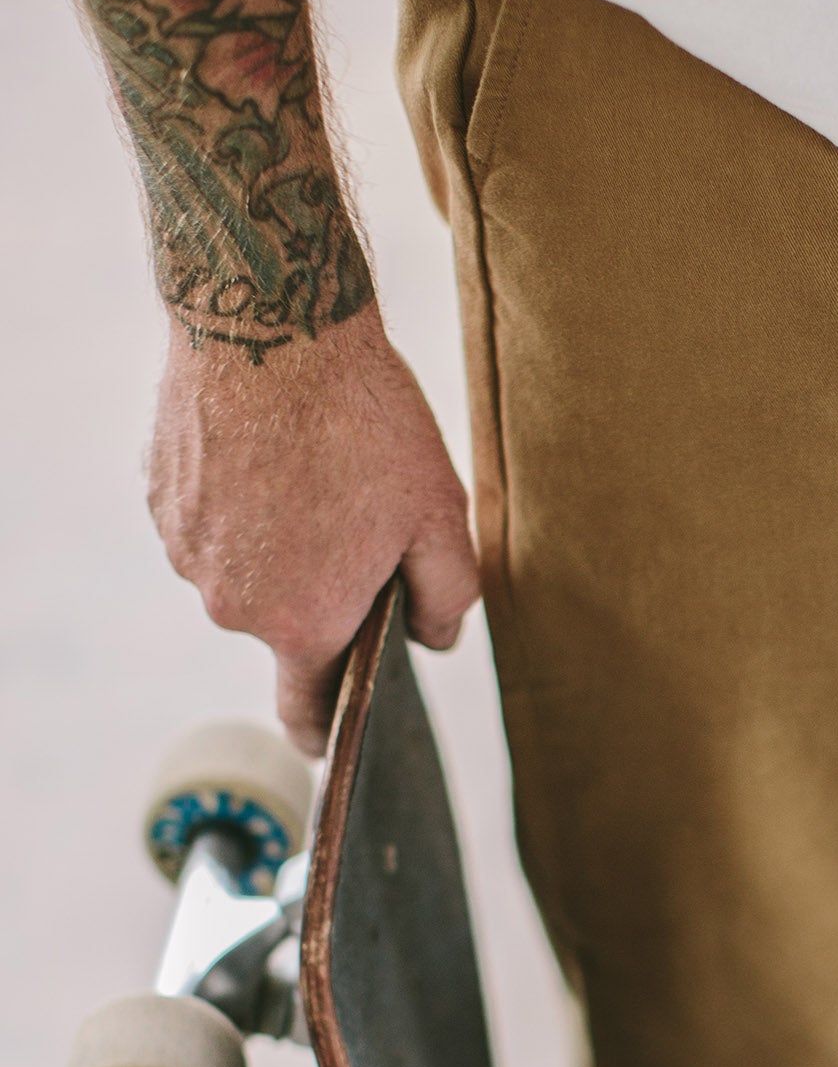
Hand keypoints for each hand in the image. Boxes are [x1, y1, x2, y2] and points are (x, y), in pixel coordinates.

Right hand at [148, 310, 480, 754]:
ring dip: (282, 541)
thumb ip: (447, 597)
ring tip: (319, 473)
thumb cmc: (366, 424)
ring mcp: (185, 551)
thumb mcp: (439, 516)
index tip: (331, 741)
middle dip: (325, 590)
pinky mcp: (161, 499)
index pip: (308, 708)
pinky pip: (215, 522)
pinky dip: (245, 502)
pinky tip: (276, 452)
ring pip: (249, 568)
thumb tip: (435, 641)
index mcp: (304, 623)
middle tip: (363, 519)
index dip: (326, 728)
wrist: (270, 325)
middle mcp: (232, 604)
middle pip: (289, 621)